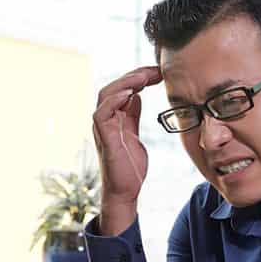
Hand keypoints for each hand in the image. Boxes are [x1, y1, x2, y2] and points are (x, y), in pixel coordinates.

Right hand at [92, 67, 162, 235]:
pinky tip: (130, 93)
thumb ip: (132, 116)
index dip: (139, 77)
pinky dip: (114, 101)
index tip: (158, 72)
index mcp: (114, 117)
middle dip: (134, 76)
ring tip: (143, 77)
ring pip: (106, 95)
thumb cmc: (130, 166)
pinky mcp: (104, 138)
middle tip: (155, 70)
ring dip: (125, 83)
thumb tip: (135, 96)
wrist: (125, 191)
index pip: (123, 89)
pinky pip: (102, 113)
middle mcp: (106, 120)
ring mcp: (103, 128)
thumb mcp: (134, 134)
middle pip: (113, 87)